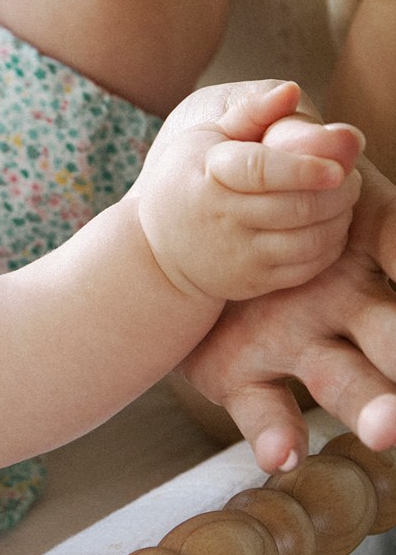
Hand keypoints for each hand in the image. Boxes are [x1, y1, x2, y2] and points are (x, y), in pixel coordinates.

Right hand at [135, 80, 362, 303]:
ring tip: (343, 197)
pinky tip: (331, 224)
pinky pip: (307, 266)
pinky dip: (330, 244)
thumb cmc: (189, 180)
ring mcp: (238, 254)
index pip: (261, 170)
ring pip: (308, 240)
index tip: (338, 167)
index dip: (304, 168)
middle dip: (338, 191)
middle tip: (350, 174)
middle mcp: (222, 217)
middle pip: (295, 207)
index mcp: (209, 174)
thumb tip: (293, 89)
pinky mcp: (253, 281)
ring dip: (339, 217)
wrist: (159, 250)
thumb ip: (251, 112)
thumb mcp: (205, 138)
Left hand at [183, 150, 395, 472]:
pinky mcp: (244, 375)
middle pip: (394, 333)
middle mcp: (343, 303)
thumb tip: (289, 98)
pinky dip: (275, 434)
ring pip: (348, 382)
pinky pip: (264, 410)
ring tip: (387, 433)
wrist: (181, 239)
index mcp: (358, 246)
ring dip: (375, 408)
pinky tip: (280, 455)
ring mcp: (299, 344)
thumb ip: (282, 135)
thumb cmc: (246, 185)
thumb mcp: (260, 151)